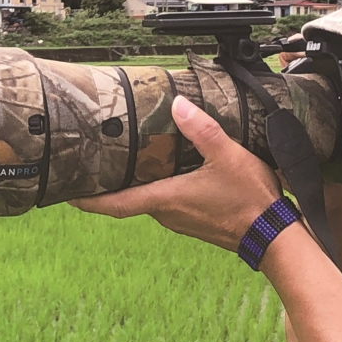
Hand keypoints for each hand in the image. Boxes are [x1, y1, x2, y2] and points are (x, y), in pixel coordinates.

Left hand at [72, 96, 284, 250]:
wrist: (274, 236)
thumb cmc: (249, 201)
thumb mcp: (227, 156)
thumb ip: (201, 130)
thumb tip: (178, 105)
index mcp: (166, 199)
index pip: (115, 204)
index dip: (88, 200)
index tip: (66, 195)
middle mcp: (168, 214)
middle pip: (130, 199)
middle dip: (113, 184)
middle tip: (97, 165)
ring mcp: (182, 221)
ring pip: (150, 201)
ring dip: (139, 186)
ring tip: (131, 163)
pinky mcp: (196, 222)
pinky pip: (170, 205)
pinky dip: (161, 190)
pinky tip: (170, 173)